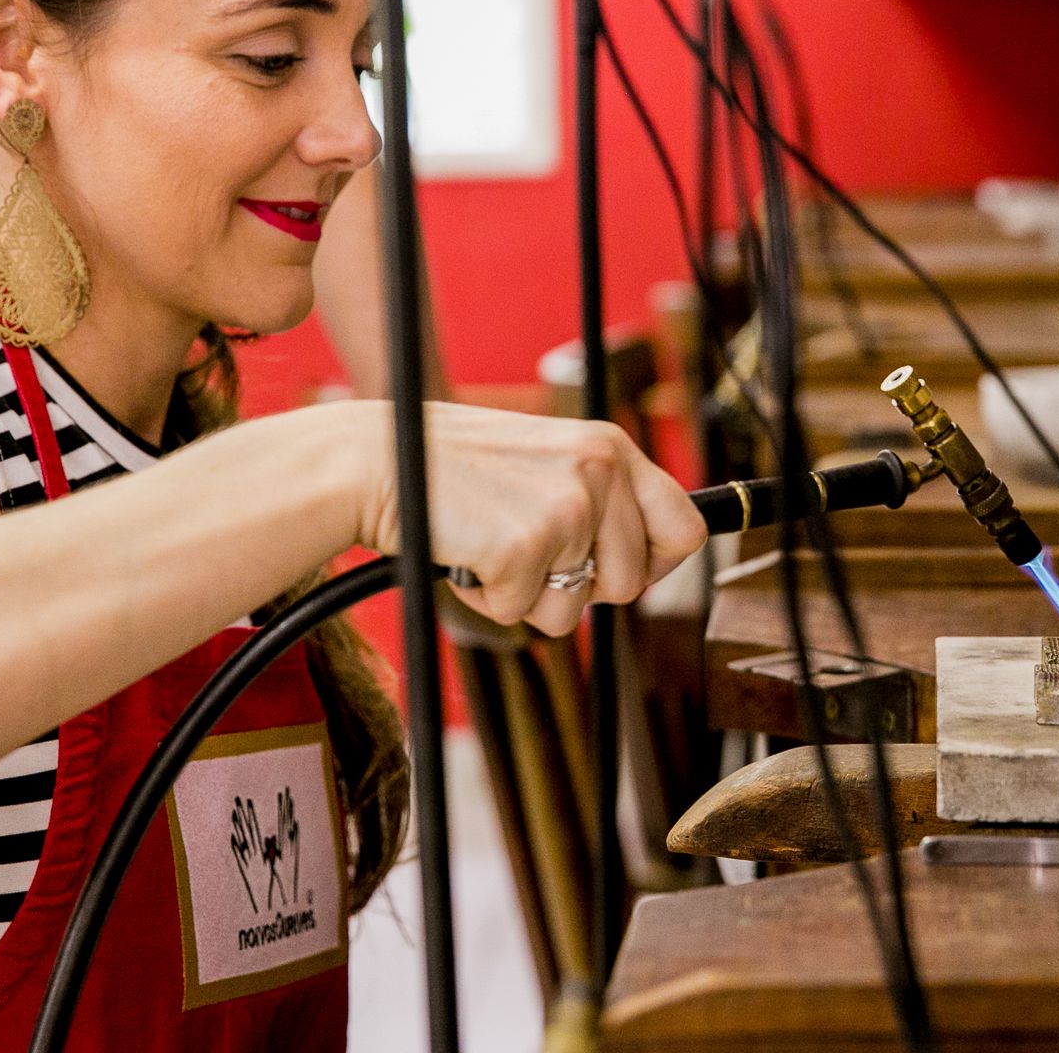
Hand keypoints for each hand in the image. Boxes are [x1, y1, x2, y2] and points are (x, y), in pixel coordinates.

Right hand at [354, 403, 706, 636]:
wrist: (373, 460)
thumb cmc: (454, 468)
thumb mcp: (546, 461)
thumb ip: (598, 498)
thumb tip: (645, 567)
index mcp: (609, 446)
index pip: (685, 526)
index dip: (656, 565)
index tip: (614, 570)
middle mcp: (599, 471)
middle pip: (630, 584)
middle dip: (577, 588)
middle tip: (525, 551)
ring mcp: (565, 509)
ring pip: (575, 609)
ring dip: (528, 595)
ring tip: (490, 544)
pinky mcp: (525, 547)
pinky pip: (521, 613)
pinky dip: (487, 598)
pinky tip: (465, 552)